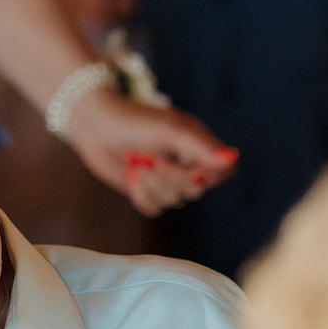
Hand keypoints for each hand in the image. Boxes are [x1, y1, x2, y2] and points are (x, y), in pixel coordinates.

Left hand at [66, 86, 237, 215]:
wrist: (95, 126)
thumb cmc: (135, 120)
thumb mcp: (171, 130)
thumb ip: (201, 146)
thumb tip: (232, 160)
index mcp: (198, 145)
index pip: (224, 171)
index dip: (209, 175)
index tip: (189, 166)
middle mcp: (185, 163)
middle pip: (196, 190)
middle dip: (170, 177)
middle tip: (150, 158)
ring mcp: (165, 178)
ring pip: (173, 200)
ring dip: (150, 183)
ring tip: (136, 160)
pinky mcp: (145, 190)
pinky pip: (154, 208)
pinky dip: (140, 194)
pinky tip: (131, 176)